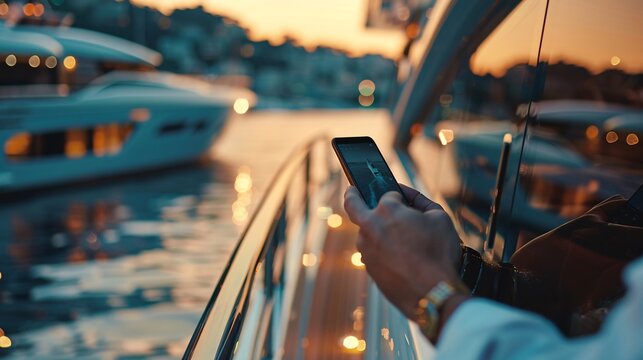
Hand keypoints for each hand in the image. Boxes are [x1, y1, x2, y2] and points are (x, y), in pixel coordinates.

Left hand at [343, 184, 462, 318]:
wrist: (432, 293)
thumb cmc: (439, 253)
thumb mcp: (439, 217)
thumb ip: (421, 200)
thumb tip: (407, 195)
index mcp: (387, 209)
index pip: (389, 195)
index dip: (400, 198)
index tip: (403, 200)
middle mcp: (370, 227)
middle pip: (353, 205)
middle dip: (352, 195)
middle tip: (352, 190)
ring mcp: (365, 249)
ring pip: (366, 233)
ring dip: (375, 231)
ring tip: (398, 239)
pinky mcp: (368, 267)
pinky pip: (373, 253)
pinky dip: (382, 251)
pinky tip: (399, 257)